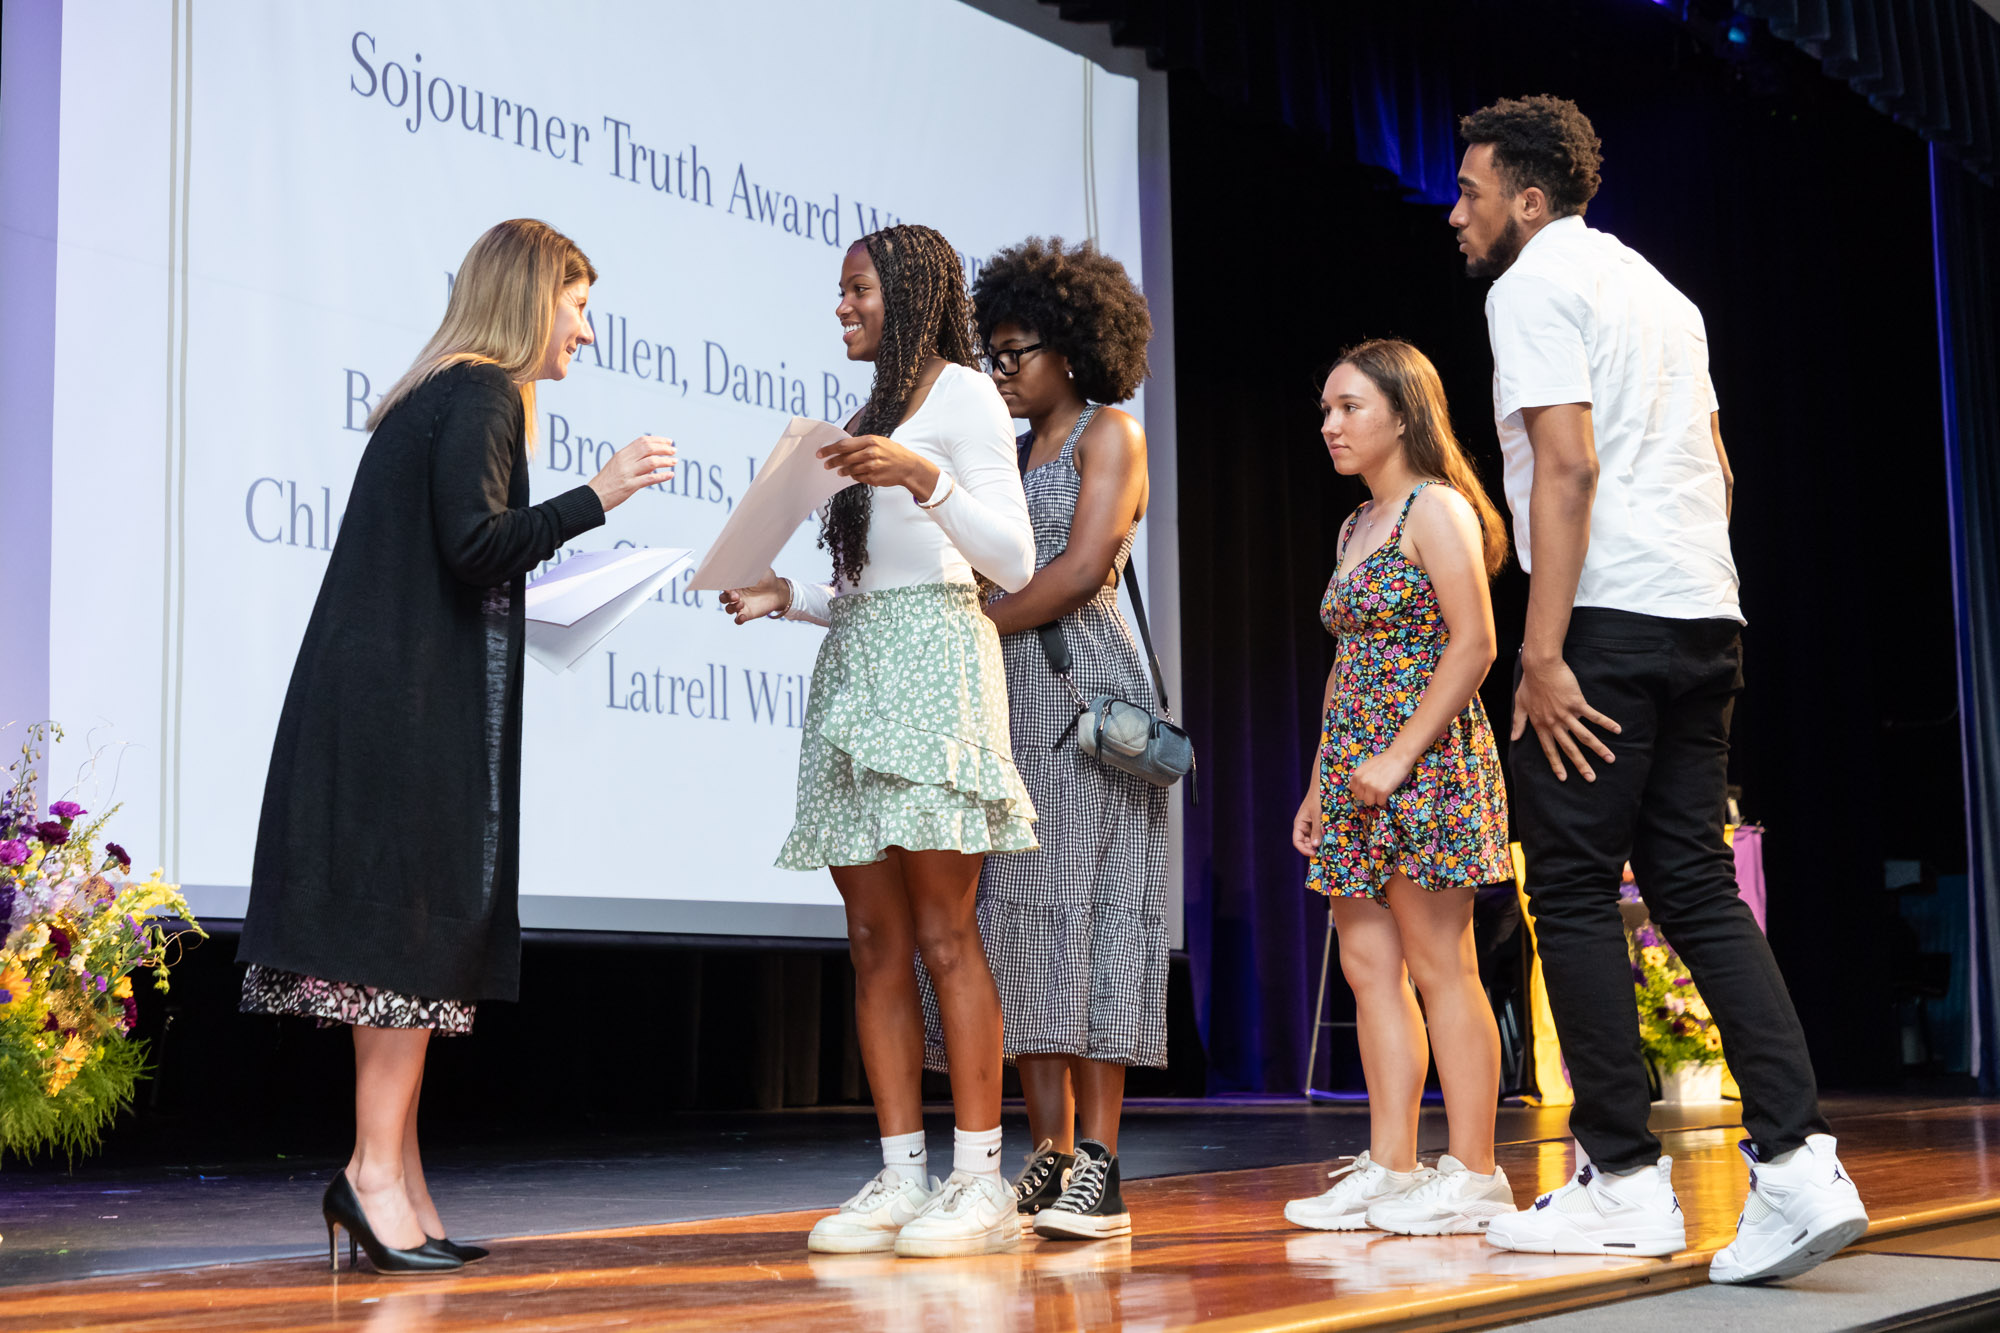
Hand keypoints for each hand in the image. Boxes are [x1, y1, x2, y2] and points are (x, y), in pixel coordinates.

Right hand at [588, 435, 675, 511]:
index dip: (657, 440)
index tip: (668, 442)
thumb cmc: (607, 481)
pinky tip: (671, 475)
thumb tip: (653, 460)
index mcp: (621, 454)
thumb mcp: (617, 465)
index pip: (642, 441)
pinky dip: (662, 476)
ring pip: (651, 462)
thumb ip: (633, 460)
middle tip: (674, 450)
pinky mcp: (629, 486)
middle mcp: (624, 461)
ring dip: (665, 461)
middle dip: (664, 448)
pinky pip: (649, 479)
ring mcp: (627, 474)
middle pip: (648, 449)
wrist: (594, 496)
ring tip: (675, 461)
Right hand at [719, 569, 787, 624]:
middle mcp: (735, 594)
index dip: (722, 587)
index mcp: (735, 583)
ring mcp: (741, 605)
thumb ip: (750, 565)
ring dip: (732, 608)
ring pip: (729, 609)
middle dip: (726, 598)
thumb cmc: (766, 577)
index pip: (723, 585)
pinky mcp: (747, 614)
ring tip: (741, 604)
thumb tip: (744, 556)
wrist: (778, 590)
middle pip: (723, 598)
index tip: (727, 587)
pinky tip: (742, 616)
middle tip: (736, 596)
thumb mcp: (759, 568)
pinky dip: (738, 619)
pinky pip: (738, 619)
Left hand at [818, 435, 940, 497]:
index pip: (844, 445)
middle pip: (844, 458)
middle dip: (833, 462)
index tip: (821, 453)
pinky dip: (854, 476)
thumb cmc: (892, 452)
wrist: (908, 467)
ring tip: (840, 471)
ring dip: (843, 471)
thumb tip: (842, 447)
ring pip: (850, 470)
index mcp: (870, 441)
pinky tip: (854, 474)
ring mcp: (872, 467)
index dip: (830, 450)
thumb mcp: (878, 441)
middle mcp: (870, 453)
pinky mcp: (873, 478)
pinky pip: (858, 477)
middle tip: (826, 464)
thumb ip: (861, 444)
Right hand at [1292, 788, 1323, 856]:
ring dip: (1319, 844)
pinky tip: (1330, 840)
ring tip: (1328, 847)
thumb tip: (1315, 846)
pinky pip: (1319, 833)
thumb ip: (1317, 830)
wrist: (1323, 785)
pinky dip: (1323, 837)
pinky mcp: (1319, 822)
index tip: (1314, 854)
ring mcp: (1311, 824)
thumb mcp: (1318, 815)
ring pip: (1313, 839)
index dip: (1304, 850)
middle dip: (1312, 848)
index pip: (1297, 841)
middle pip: (1305, 842)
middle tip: (1323, 853)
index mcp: (1299, 823)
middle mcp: (1304, 826)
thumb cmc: (1318, 798)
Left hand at [1348, 749, 1415, 807]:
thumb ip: (1358, 777)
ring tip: (1382, 790)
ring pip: (1369, 802)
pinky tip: (1388, 790)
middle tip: (1377, 787)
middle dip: (1368, 795)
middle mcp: (1362, 781)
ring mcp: (1372, 787)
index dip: (1361, 790)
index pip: (1353, 790)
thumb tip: (1347, 787)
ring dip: (1376, 798)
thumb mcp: (1366, 767)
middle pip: (1361, 798)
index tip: (1368, 787)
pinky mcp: (1382, 792)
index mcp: (1357, 775)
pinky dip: (1384, 799)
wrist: (1398, 757)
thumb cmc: (1382, 761)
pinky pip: (1380, 803)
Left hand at [1511, 656, 1620, 780]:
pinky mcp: (1576, 703)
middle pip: (1569, 748)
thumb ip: (1518, 723)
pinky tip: (1617, 730)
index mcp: (1541, 725)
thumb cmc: (1530, 683)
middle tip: (1592, 779)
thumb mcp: (1520, 704)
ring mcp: (1566, 714)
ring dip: (1598, 749)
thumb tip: (1513, 738)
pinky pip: (1594, 716)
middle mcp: (1554, 723)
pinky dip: (1606, 723)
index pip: (1549, 750)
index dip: (1556, 764)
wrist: (1540, 665)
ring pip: (1584, 736)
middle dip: (1581, 765)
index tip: (1563, 778)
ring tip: (1610, 759)